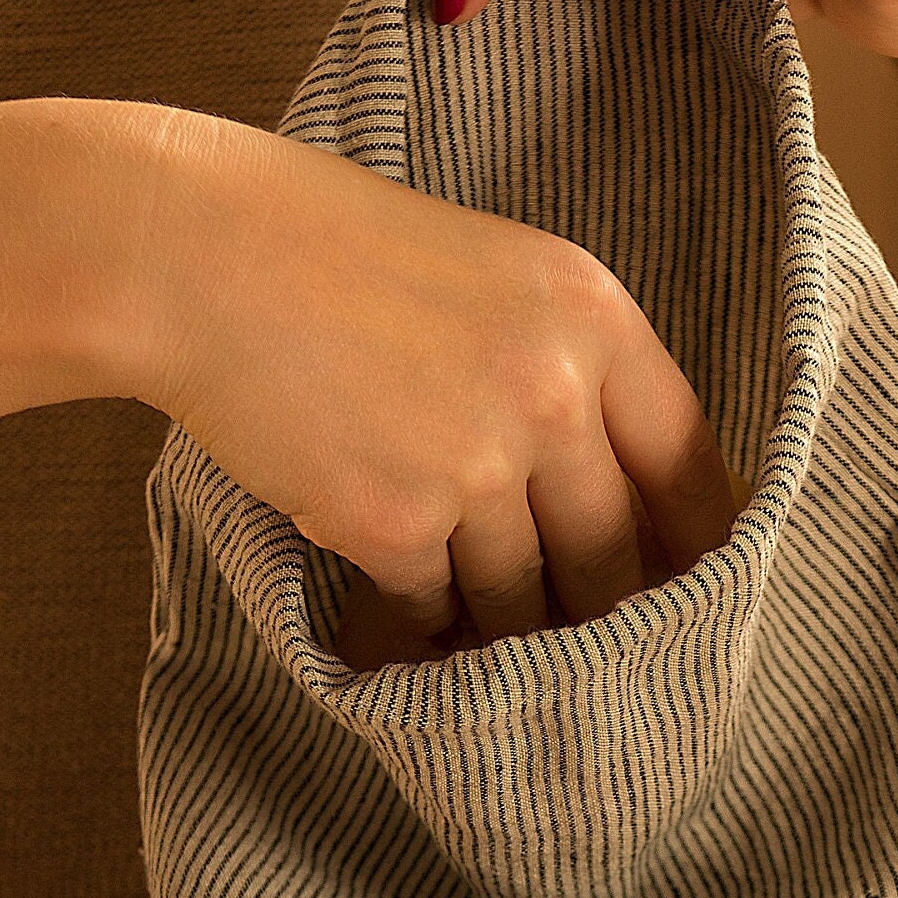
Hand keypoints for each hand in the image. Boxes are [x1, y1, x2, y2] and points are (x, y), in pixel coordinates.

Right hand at [117, 106, 736, 661]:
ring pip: (527, 598)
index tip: (696, 595)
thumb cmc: (341, 257)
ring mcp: (476, 461)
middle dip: (600, 612)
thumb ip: (576, 371)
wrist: (200, 253)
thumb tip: (635, 499)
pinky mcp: (394, 520)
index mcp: (596, 319)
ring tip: (476, 632)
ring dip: (500, 627)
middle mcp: (555, 391)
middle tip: (584, 645)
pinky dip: (416, 624)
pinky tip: (394, 617)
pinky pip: (435, 610)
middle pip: (617, 555)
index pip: (692, 467)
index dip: (698, 549)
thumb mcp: (500, 279)